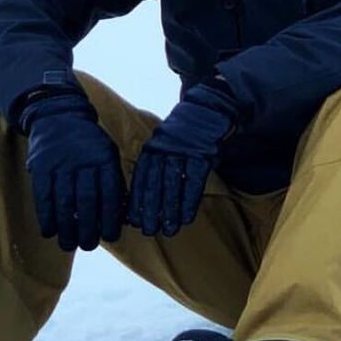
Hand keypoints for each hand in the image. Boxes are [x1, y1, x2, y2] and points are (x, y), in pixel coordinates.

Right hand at [19, 90, 124, 251]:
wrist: (58, 114)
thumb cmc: (88, 142)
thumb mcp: (107, 153)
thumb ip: (113, 180)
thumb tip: (120, 217)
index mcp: (104, 159)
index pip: (110, 194)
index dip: (110, 218)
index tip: (110, 237)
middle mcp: (83, 161)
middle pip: (87, 201)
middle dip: (88, 228)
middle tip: (88, 245)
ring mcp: (60, 163)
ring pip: (65, 201)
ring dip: (66, 227)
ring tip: (68, 245)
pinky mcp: (41, 166)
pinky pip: (43, 195)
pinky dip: (46, 216)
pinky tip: (49, 231)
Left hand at [129, 81, 241, 236]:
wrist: (208, 109)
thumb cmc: (183, 135)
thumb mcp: (163, 146)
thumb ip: (155, 168)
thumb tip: (142, 199)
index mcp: (152, 148)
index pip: (141, 178)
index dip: (136, 201)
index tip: (133, 221)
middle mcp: (164, 149)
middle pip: (155, 184)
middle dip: (151, 210)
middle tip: (148, 231)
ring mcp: (183, 151)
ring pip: (173, 185)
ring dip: (170, 210)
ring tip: (169, 230)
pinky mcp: (202, 153)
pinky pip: (194, 181)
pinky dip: (190, 200)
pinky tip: (187, 217)